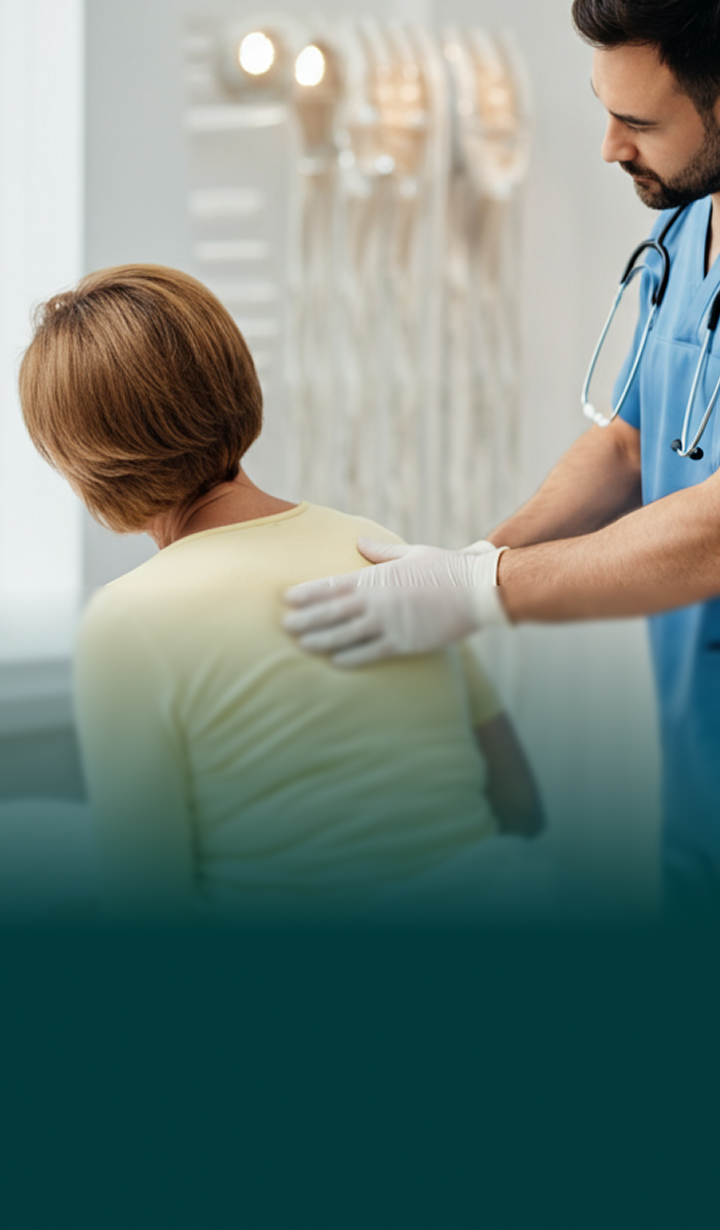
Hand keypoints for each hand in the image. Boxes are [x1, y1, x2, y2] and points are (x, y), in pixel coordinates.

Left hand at [283, 538, 508, 666]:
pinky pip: (371, 653)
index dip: (308, 593)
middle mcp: (377, 601)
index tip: (288, 598)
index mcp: (376, 578)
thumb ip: (381, 553)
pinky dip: (352, 657)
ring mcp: (389, 623)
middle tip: (285, 626)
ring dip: (321, 640)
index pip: (332, 586)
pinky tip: (335, 661)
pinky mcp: (404, 642)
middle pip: (332, 612)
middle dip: (306, 619)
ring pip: (346, 635)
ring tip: (302, 645)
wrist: (476, 590)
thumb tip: (360, 541)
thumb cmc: (445, 569)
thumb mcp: (411, 554)